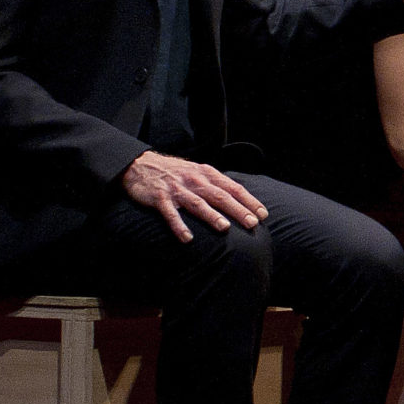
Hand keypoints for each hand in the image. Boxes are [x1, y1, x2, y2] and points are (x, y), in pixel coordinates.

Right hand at [122, 151, 266, 244]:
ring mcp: (177, 189)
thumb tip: (240, 200)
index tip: (263, 214)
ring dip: (211, 215)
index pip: (233, 187)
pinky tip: (187, 238)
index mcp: (207, 174)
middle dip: (237, 210)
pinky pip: (170, 214)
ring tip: (225, 228)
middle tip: (252, 223)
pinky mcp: (159, 198)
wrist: (140, 165)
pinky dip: (179, 225)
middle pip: (220, 196)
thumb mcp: (198, 173)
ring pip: (197, 203)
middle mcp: (195, 180)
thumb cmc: (175, 173)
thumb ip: (216, 185)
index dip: (249, 200)